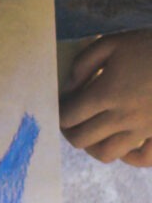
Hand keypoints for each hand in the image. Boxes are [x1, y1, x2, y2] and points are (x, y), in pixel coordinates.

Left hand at [63, 28, 151, 163]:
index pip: (69, 116)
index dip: (59, 114)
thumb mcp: (112, 43)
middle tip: (71, 123)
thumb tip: (69, 87)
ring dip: (94, 147)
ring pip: (108, 154)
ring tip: (93, 135)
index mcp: (107, 93)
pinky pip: (143, 159)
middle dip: (70, 132)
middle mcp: (123, 117)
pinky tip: (125, 146)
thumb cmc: (151, 46)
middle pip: (82, 139)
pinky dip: (129, 158)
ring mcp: (145, 129)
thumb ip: (83, 64)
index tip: (61, 107)